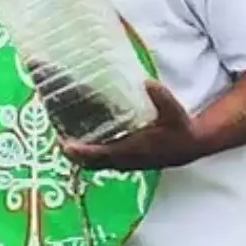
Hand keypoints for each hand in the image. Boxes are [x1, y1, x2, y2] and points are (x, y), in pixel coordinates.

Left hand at [60, 81, 199, 171]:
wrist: (189, 147)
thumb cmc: (179, 129)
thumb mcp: (174, 111)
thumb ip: (161, 98)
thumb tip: (147, 82)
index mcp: (134, 150)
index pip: (103, 154)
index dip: (83, 152)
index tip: (65, 145)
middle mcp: (126, 160)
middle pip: (92, 163)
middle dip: (72, 154)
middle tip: (55, 137)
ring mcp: (124, 162)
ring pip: (94, 164)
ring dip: (78, 155)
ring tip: (61, 137)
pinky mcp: (125, 160)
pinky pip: (101, 161)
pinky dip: (88, 154)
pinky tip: (80, 139)